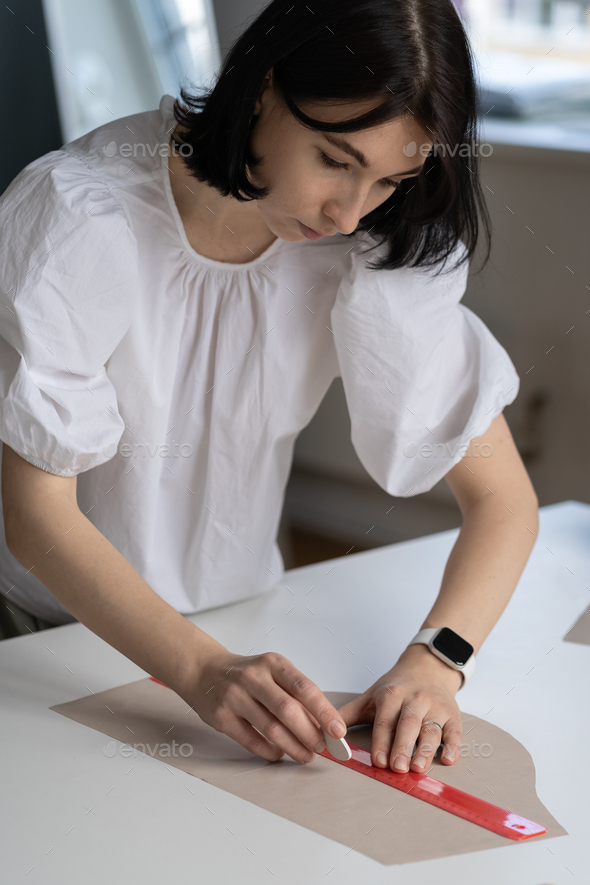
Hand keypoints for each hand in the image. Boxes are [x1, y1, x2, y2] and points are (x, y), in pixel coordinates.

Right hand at [186, 645, 347, 764]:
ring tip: (305, 755)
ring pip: (271, 728)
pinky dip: (269, 751)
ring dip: (293, 747)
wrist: (204, 671)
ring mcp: (235, 696)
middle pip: (288, 710)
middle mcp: (254, 677)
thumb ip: (295, 693)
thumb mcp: (273, 671)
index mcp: (273, 663)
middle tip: (322, 747)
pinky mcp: (221, 717)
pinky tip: (279, 754)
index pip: (304, 687)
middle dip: (310, 733)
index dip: (324, 711)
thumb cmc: (248, 674)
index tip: (338, 730)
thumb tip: (324, 724)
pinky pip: (251, 740)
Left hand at [337, 644, 463, 772]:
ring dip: (425, 750)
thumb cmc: (396, 687)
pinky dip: (453, 746)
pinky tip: (449, 758)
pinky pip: (454, 731)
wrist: (428, 667)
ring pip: (431, 729)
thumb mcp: (370, 696)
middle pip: (408, 724)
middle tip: (397, 767)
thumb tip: (323, 733)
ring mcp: (435, 707)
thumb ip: (347, 715)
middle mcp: (414, 699)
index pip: (385, 721)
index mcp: (391, 695)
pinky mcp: (452, 715)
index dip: (381, 741)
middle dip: (402, 746)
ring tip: (418, 767)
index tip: (378, 761)